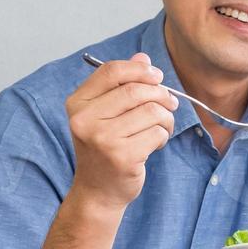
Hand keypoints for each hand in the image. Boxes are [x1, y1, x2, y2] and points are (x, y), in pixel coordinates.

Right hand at [66, 52, 178, 211]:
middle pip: (135, 90)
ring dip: (166, 117)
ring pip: (151, 111)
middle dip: (161, 94)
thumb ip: (122, 84)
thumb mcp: (105, 114)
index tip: (157, 76)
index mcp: (77, 104)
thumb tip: (143, 57)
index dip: (139, 69)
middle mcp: (85, 120)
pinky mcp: (122, 156)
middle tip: (170, 104)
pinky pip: (157, 132)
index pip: (111, 71)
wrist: (98, 191)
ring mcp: (102, 139)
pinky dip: (163, 135)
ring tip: (163, 127)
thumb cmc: (104, 148)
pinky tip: (155, 144)